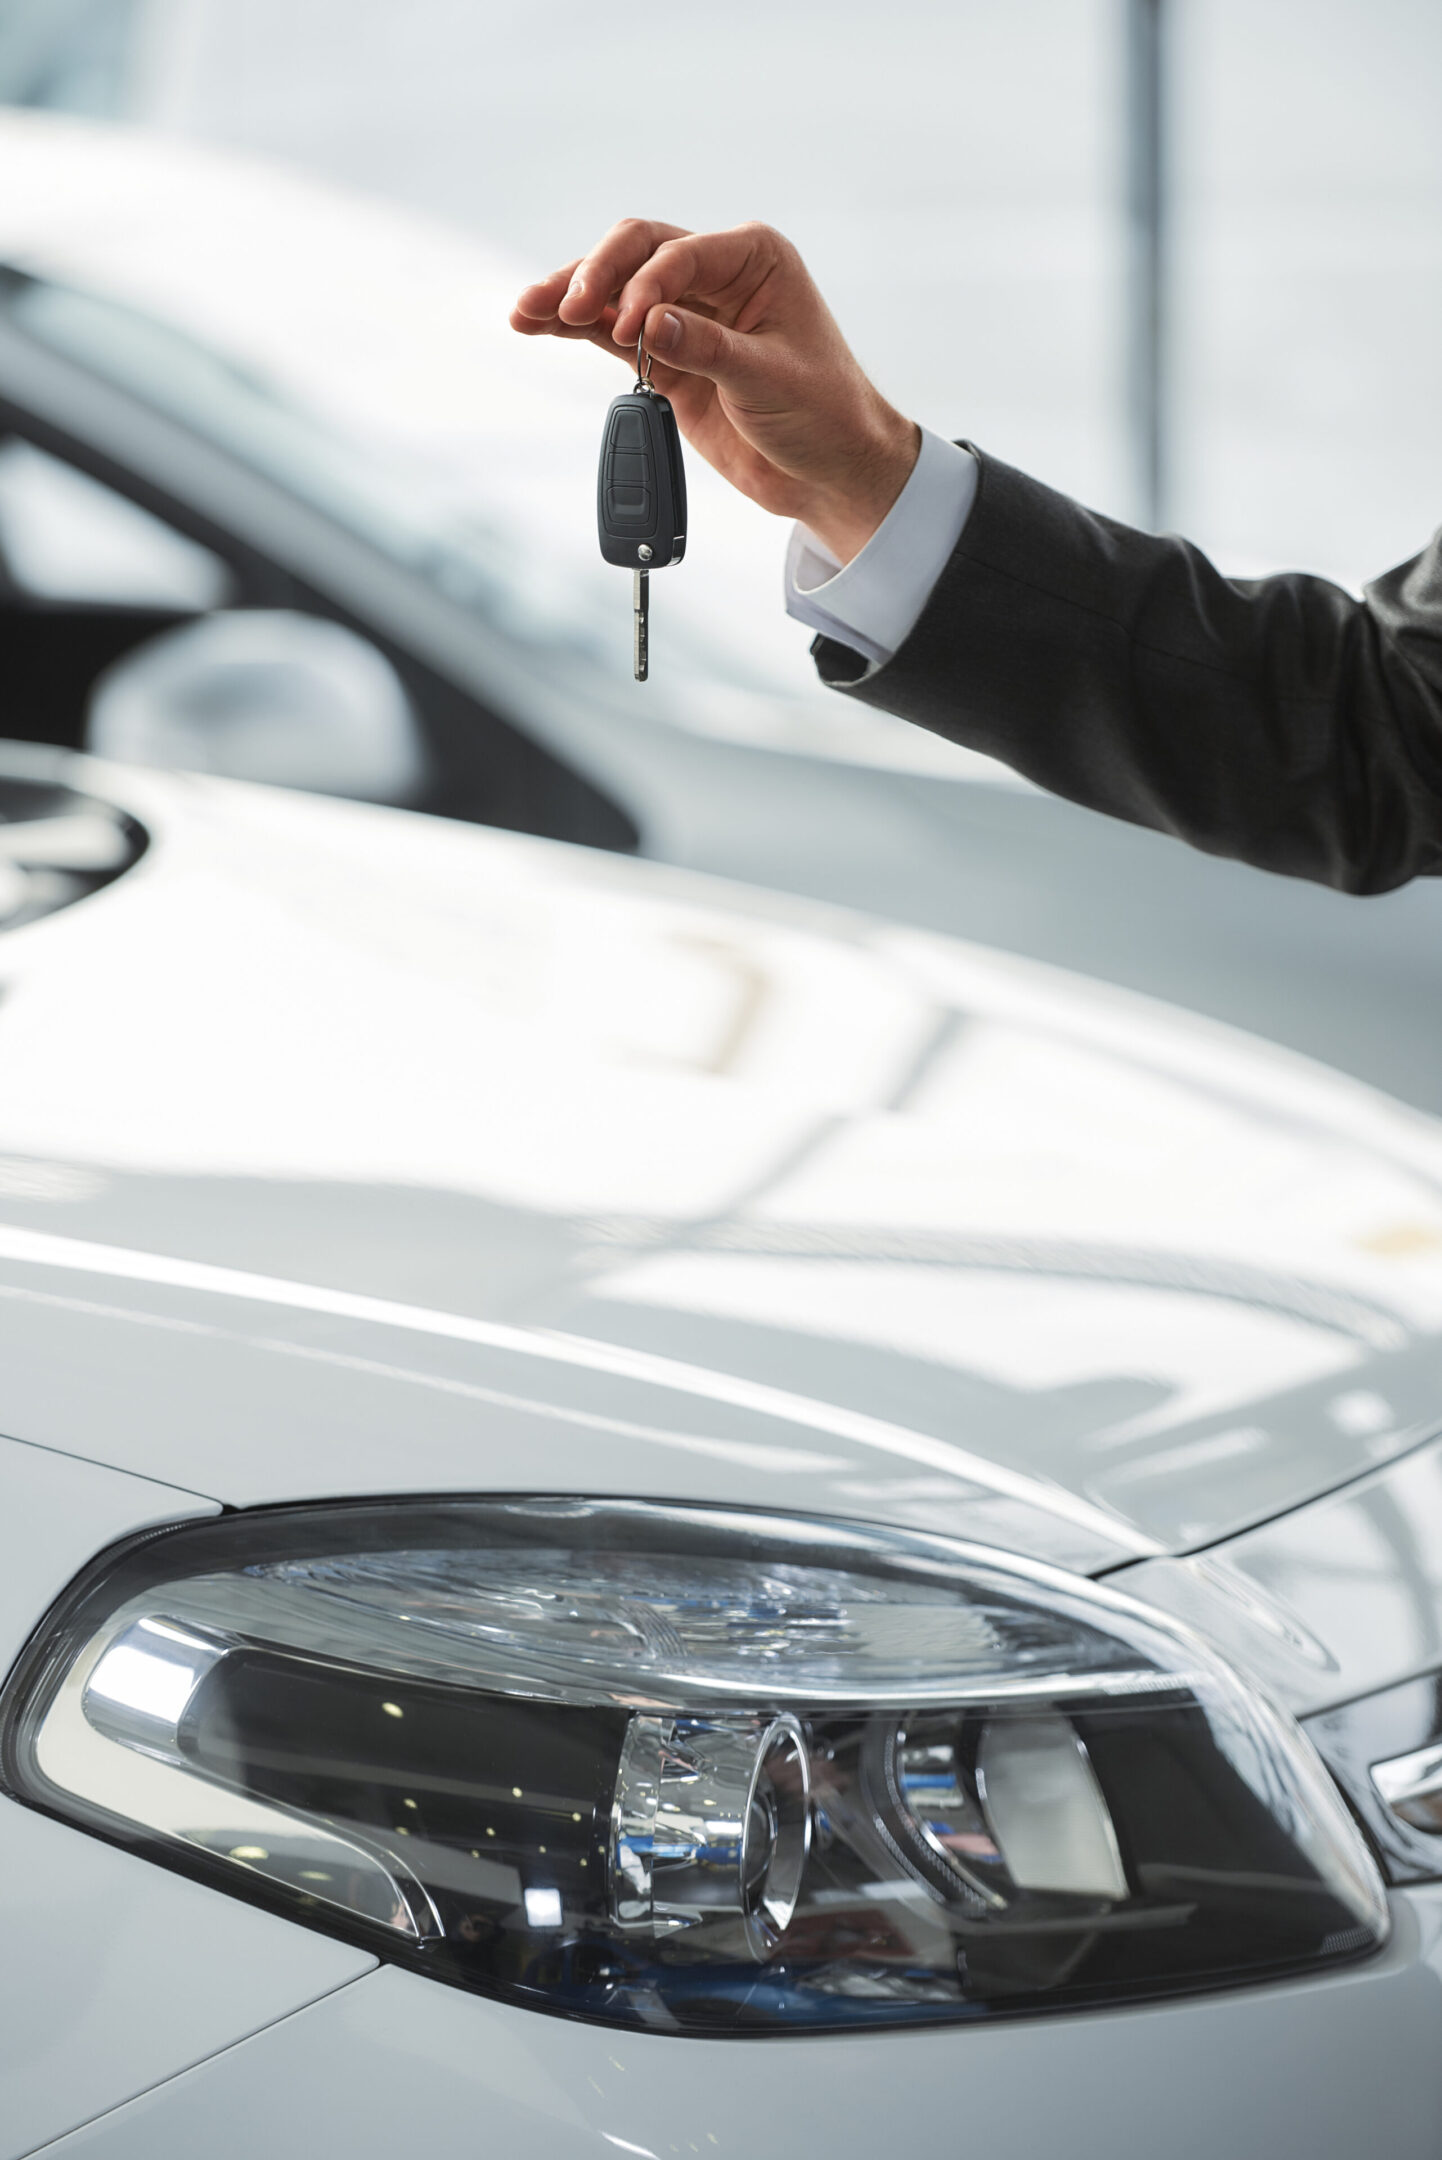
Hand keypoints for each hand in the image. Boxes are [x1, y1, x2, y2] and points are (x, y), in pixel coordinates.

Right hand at [510, 219, 918, 564]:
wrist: (829, 471)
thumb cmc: (823, 414)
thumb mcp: (769, 381)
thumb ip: (708, 349)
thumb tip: (649, 323)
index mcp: (754, 259)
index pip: (680, 253)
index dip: (645, 285)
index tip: (630, 331)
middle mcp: (717, 275)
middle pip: (637, 251)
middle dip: (596, 274)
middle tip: (565, 307)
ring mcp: (687, 314)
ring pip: (616, 289)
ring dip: (570, 296)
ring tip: (526, 311)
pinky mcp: (666, 356)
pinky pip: (611, 332)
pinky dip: (576, 329)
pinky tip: (538, 324)